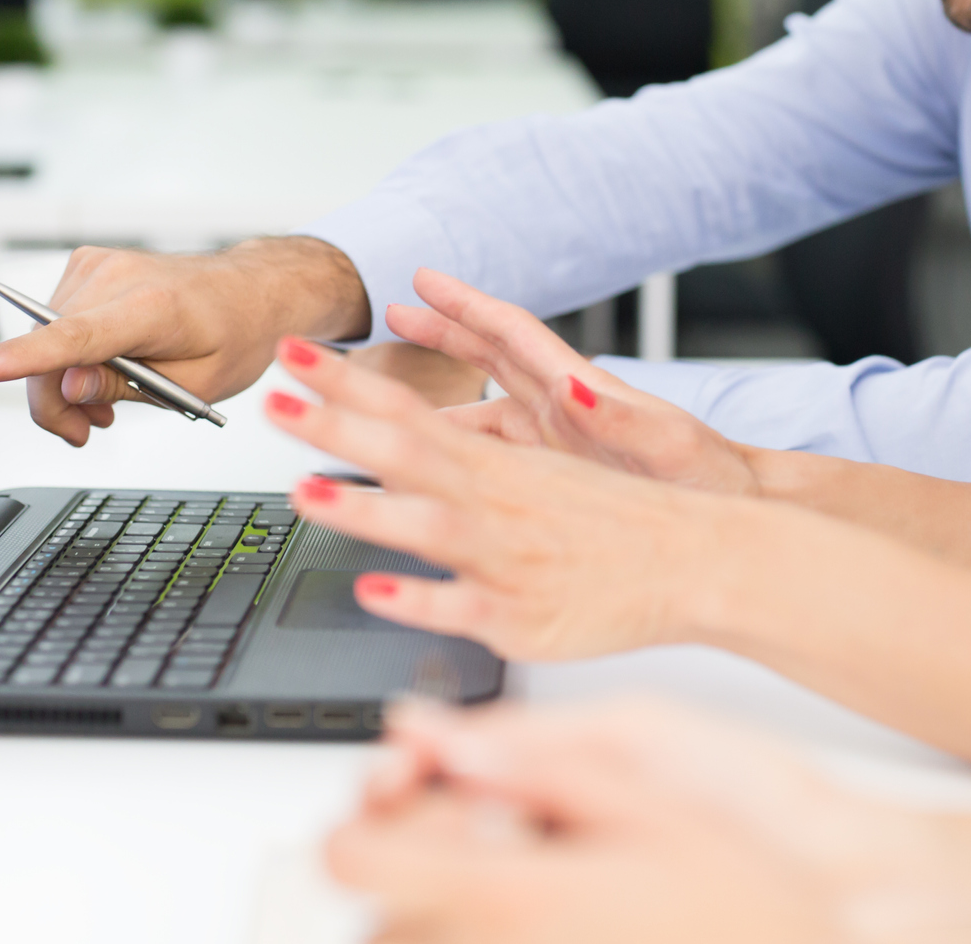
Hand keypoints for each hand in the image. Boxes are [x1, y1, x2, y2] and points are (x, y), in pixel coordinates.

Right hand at [0, 237, 368, 445]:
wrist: (254, 290)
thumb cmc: (236, 332)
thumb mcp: (196, 383)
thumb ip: (126, 385)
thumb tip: (69, 387)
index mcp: (151, 306)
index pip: (73, 336)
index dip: (23, 357)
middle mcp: (117, 275)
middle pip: (50, 353)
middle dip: (58, 402)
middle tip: (87, 432)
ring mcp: (98, 264)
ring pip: (46, 340)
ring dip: (66, 381)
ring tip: (105, 403)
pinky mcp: (88, 265)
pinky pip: (57, 322)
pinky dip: (70, 353)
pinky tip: (101, 370)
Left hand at [266, 336, 730, 659]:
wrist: (697, 558)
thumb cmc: (619, 518)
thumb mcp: (550, 465)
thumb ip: (484, 448)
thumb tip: (424, 428)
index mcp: (498, 460)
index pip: (407, 409)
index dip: (345, 382)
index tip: (293, 357)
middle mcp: (497, 499)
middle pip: (406, 450)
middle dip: (336, 423)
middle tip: (273, 399)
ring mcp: (508, 555)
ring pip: (430, 525)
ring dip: (366, 508)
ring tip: (306, 494)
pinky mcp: (522, 614)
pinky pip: (464, 607)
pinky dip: (421, 598)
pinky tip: (374, 592)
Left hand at [330, 698, 956, 943]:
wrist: (827, 942)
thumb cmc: (751, 885)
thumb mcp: (638, 781)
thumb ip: (522, 756)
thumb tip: (427, 730)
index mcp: (511, 893)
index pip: (356, 853)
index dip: (361, 820)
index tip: (389, 800)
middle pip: (374, 913)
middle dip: (411, 868)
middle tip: (483, 835)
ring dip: (431, 916)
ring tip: (523, 882)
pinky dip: (465, 939)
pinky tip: (544, 922)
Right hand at [397, 268, 759, 494]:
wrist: (733, 512)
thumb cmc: (711, 477)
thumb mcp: (668, 445)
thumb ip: (617, 416)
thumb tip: (573, 388)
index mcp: (582, 390)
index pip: (514, 335)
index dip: (467, 305)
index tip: (425, 280)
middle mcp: (562, 407)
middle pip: (489, 356)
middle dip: (441, 332)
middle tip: (392, 312)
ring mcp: (556, 439)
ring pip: (481, 407)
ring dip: (436, 395)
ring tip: (389, 391)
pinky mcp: (555, 474)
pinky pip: (492, 453)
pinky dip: (455, 448)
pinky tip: (427, 460)